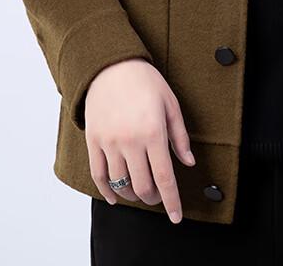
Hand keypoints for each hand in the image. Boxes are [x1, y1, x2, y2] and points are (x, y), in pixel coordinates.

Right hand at [84, 57, 195, 223]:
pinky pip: (99, 174)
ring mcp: (109, 142)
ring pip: (120, 183)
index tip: (176, 217)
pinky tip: (115, 197)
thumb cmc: (145, 82)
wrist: (111, 65)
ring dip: (132, 194)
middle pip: (142, 185)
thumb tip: (188, 163)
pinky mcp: (94, 141)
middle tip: (158, 196)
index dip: (172, 201)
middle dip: (153, 197)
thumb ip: (179, 136)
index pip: (164, 177)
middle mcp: (130, 141)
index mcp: (153, 132)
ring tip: (140, 192)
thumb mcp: (171, 104)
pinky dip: (107, 191)